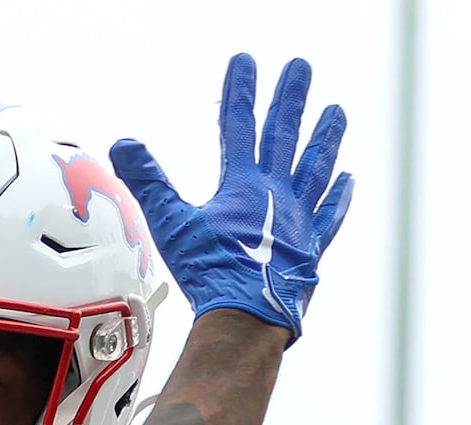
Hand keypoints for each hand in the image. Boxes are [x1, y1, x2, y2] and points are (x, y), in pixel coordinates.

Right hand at [110, 54, 352, 339]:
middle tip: (301, 67)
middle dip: (291, 98)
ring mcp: (297, 220)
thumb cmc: (210, 274)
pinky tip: (347, 180)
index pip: (239, 125)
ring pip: (316, 167)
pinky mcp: (309, 249)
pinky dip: (338, 197)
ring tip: (336, 111)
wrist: (246, 316)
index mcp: (243, 186)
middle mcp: (275, 195)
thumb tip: (123, 145)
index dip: (240, 91)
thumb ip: (149, 183)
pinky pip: (328, 216)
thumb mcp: (172, 225)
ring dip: (325, 137)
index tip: (245, 62)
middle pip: (284, 135)